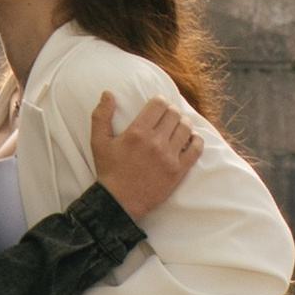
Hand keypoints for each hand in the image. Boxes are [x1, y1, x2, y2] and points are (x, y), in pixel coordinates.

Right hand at [91, 88, 199, 219]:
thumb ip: (101, 116)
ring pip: (186, 129)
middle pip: (174, 114)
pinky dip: (196, 141)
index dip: (160, 101)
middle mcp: (155, 142)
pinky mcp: (178, 171)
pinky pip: (196, 149)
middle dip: (172, 111)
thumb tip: (108, 93)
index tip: (159, 105)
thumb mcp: (98, 142)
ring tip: (178, 127)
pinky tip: (191, 140)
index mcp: (137, 132)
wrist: (119, 201)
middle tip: (168, 116)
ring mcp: (169, 157)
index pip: (159, 104)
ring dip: (183, 124)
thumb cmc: (109, 170)